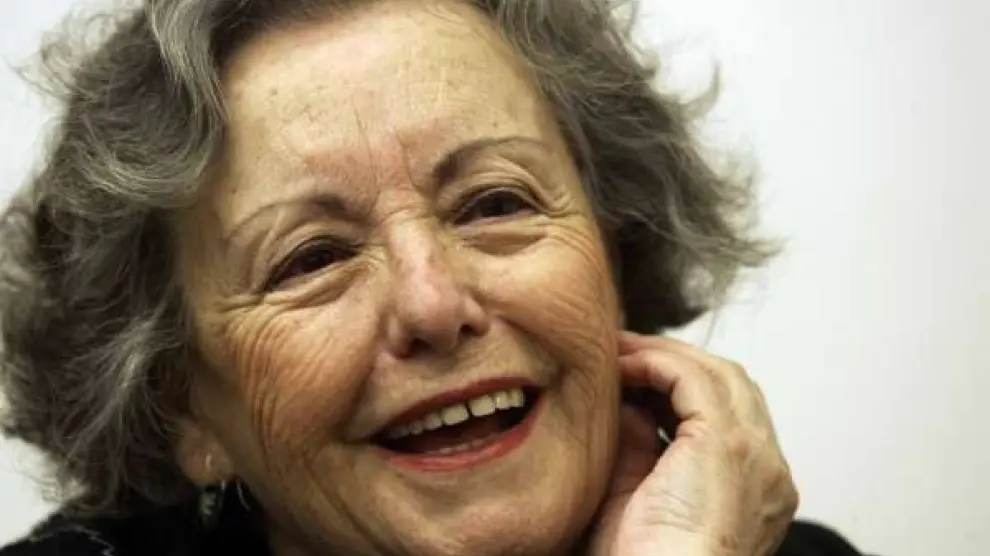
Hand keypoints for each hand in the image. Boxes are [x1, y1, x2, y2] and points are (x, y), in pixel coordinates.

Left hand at [586, 332, 798, 555]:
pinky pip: (693, 377)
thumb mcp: (638, 492)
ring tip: (621, 353)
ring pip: (719, 375)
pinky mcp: (728, 444)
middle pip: (733, 387)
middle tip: (626, 353)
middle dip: (678, 364)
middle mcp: (768, 469)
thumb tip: (632, 400)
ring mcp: (756, 454)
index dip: (680, 390)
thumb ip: (643, 444)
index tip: (634, 377)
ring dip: (666, 357)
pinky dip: (657, 363)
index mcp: (756, 490)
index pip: (729, 417)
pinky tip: (623, 366)